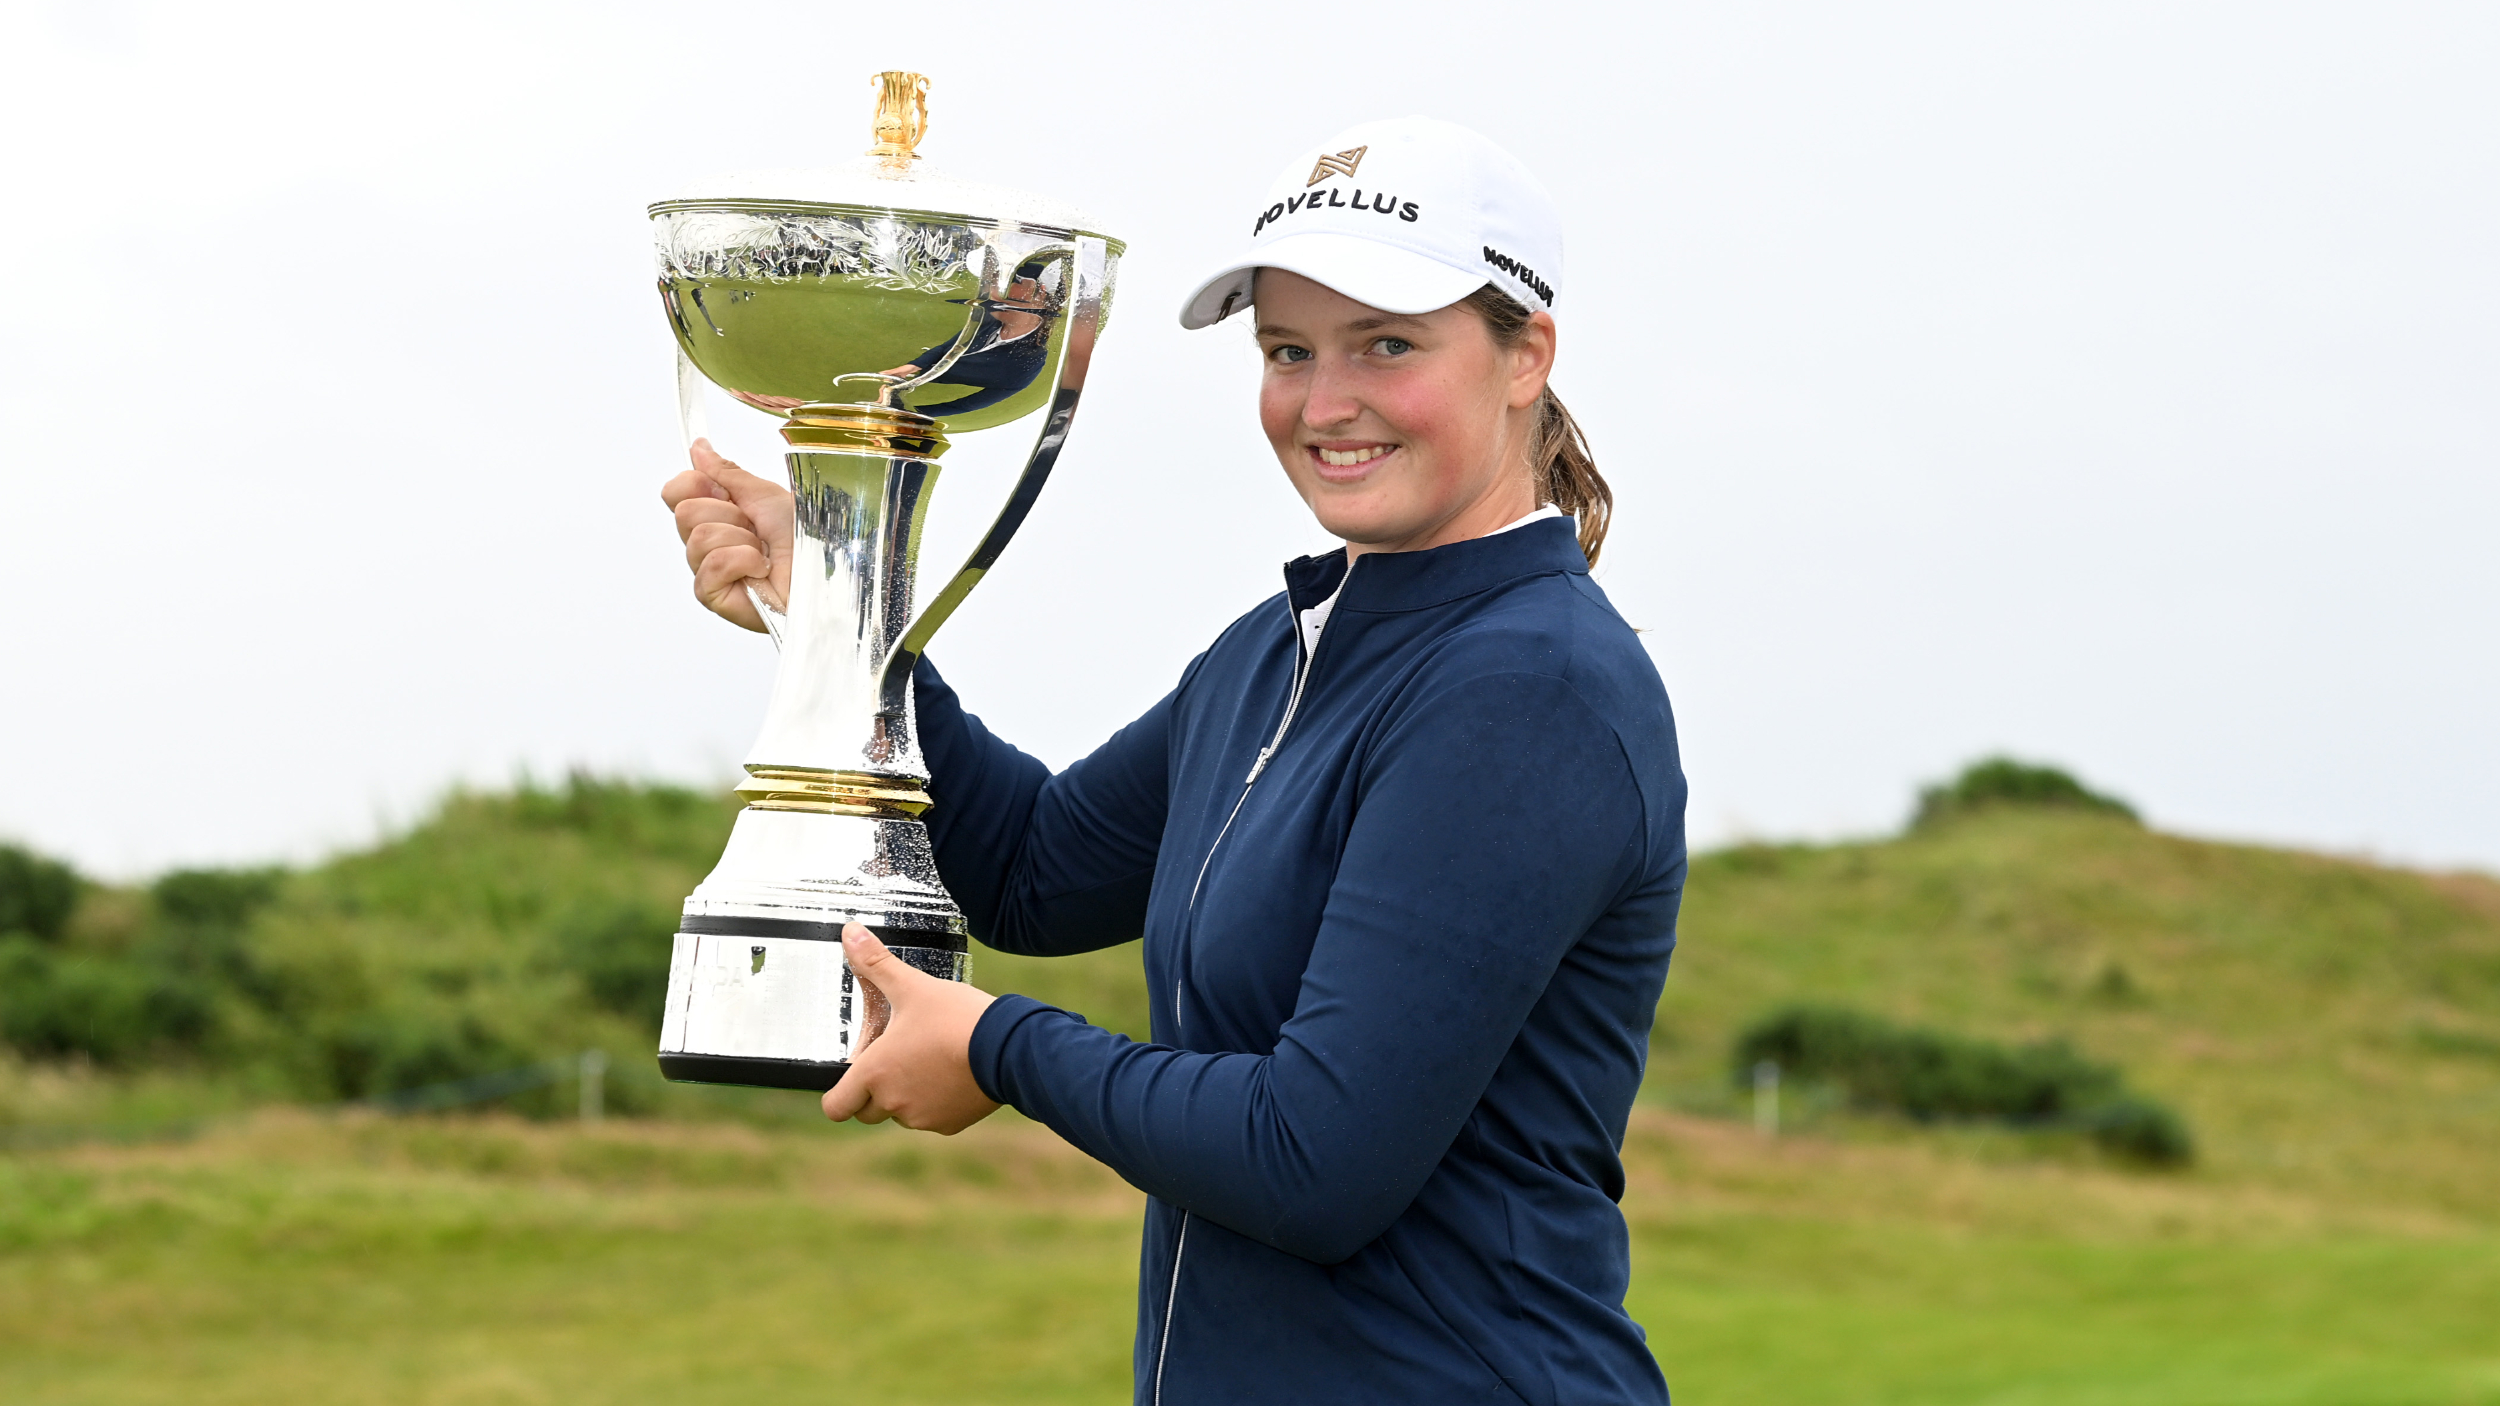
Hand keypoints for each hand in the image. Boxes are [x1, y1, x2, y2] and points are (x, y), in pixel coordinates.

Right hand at [660, 439, 792, 631]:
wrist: (826, 570)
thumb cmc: (804, 538)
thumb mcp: (764, 494)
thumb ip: (726, 472)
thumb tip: (698, 448)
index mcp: (716, 515)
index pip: (675, 492)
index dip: (697, 484)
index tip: (729, 493)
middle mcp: (707, 542)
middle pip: (685, 512)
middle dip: (729, 515)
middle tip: (756, 528)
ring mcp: (708, 571)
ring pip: (701, 537)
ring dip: (743, 540)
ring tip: (764, 552)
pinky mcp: (714, 595)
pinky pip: (713, 565)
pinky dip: (744, 562)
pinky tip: (761, 570)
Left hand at [822, 925, 1002, 1133]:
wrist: (1008, 1048)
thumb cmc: (955, 1018)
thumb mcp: (912, 986)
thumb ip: (876, 963)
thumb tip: (849, 931)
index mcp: (875, 1073)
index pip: (836, 1106)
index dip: (839, 1095)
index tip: (851, 1078)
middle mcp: (893, 1102)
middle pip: (867, 1111)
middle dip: (873, 1092)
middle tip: (893, 1060)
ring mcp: (922, 1117)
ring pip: (901, 1114)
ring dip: (905, 1096)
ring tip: (927, 1061)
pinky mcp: (950, 1124)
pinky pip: (932, 1119)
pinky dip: (936, 1103)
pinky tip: (951, 1075)